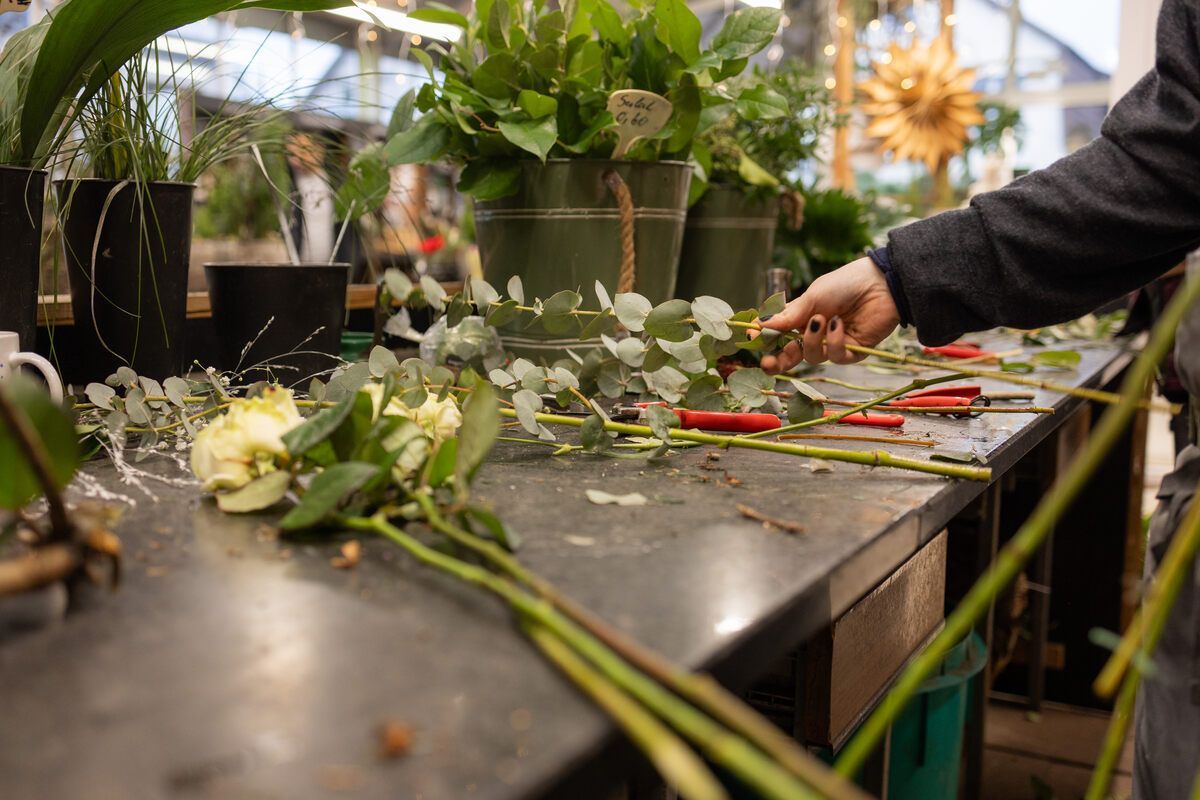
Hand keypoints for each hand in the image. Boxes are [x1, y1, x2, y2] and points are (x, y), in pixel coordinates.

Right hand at [760, 257, 900, 371]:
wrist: (881, 283)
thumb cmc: (846, 284)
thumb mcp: (812, 297)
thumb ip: (789, 316)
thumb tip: (760, 327)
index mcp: (803, 319)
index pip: (779, 336)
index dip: (766, 342)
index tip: (752, 342)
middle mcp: (816, 334)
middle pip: (792, 356)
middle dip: (779, 361)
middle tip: (769, 363)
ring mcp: (833, 344)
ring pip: (813, 357)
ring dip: (813, 341)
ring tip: (821, 320)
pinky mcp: (853, 352)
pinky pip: (836, 357)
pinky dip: (835, 341)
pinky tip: (839, 324)